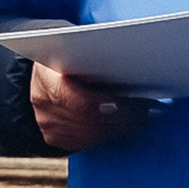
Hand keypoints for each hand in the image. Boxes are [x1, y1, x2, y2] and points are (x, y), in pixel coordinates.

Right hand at [27, 61, 152, 152]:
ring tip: (140, 116)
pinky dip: (108, 134)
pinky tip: (124, 124)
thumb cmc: (65, 53)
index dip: (102, 105)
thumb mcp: (74, 45)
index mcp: (46, 76)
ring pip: (89, 134)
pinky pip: (85, 142)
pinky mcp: (55, 137)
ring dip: (119, 127)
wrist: (43, 71)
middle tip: (146, 109)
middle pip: (87, 120)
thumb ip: (94, 54)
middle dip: (121, 116)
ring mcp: (47, 123)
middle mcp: (42, 102)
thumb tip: (128, 61)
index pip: (75, 99)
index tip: (127, 104)